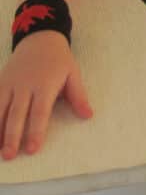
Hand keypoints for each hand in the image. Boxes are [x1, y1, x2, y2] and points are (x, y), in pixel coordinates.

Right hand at [0, 30, 92, 159]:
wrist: (39, 39)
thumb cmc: (59, 60)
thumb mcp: (72, 73)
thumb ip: (78, 96)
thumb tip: (88, 116)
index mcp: (45, 84)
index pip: (40, 111)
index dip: (36, 130)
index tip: (33, 149)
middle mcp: (25, 85)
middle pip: (17, 113)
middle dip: (12, 136)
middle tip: (10, 155)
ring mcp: (10, 83)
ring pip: (0, 109)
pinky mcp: (1, 82)